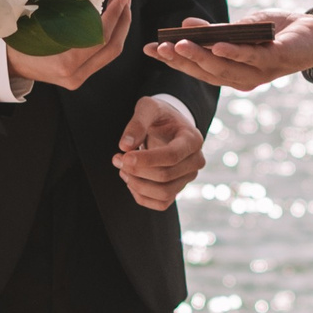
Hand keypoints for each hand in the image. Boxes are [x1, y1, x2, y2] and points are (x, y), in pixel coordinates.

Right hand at [9, 0, 132, 91]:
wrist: (8, 65)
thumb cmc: (18, 39)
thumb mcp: (37, 22)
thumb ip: (62, 9)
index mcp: (65, 63)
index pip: (100, 38)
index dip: (114, 16)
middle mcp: (75, 75)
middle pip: (112, 49)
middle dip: (123, 22)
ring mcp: (78, 78)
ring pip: (110, 54)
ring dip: (119, 29)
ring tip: (120, 7)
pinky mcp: (79, 76)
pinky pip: (102, 56)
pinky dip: (109, 37)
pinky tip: (109, 21)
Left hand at [114, 94, 204, 209]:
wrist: (169, 126)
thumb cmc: (160, 116)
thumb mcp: (149, 108)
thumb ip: (137, 123)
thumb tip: (125, 145)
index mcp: (192, 139)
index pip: (172, 156)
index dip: (147, 160)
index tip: (124, 157)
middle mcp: (196, 161)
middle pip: (166, 176)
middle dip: (137, 170)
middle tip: (117, 158)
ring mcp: (188, 177)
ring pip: (164, 193)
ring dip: (137, 185)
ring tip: (122, 170)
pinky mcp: (179, 189)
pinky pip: (161, 203)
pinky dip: (142, 196)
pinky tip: (130, 180)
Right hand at [146, 9, 312, 91]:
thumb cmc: (276, 31)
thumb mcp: (241, 28)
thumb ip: (217, 32)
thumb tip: (187, 24)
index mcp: (232, 71)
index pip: (196, 68)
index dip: (171, 60)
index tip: (147, 48)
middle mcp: (243, 78)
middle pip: (205, 71)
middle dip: (179, 60)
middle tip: (157, 48)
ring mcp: (258, 73)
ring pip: (224, 68)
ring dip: (200, 57)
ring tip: (178, 44)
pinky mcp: (274, 60)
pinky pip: (250, 58)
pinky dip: (232, 52)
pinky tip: (216, 45)